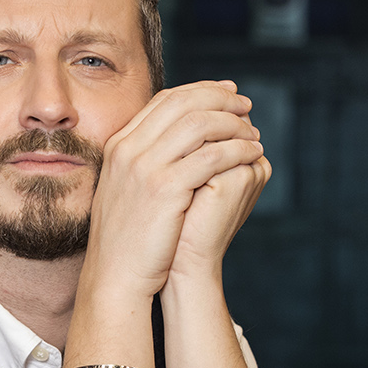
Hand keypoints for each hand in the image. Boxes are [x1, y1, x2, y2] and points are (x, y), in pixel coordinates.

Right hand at [83, 81, 263, 297]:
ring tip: (253, 131)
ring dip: (233, 123)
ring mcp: (145, 167)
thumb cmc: (129, 239)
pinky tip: (251, 153)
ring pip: (199, 124)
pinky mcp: (165, 189)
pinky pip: (211, 156)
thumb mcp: (130, 189)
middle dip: (220, 98)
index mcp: (120, 145)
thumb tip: (180, 141)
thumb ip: (148, 161)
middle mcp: (129, 149)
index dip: (200, 91)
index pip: (165, 100)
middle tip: (245, 105)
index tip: (226, 92)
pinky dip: (237, 149)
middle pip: (183, 104)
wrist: (115, 276)